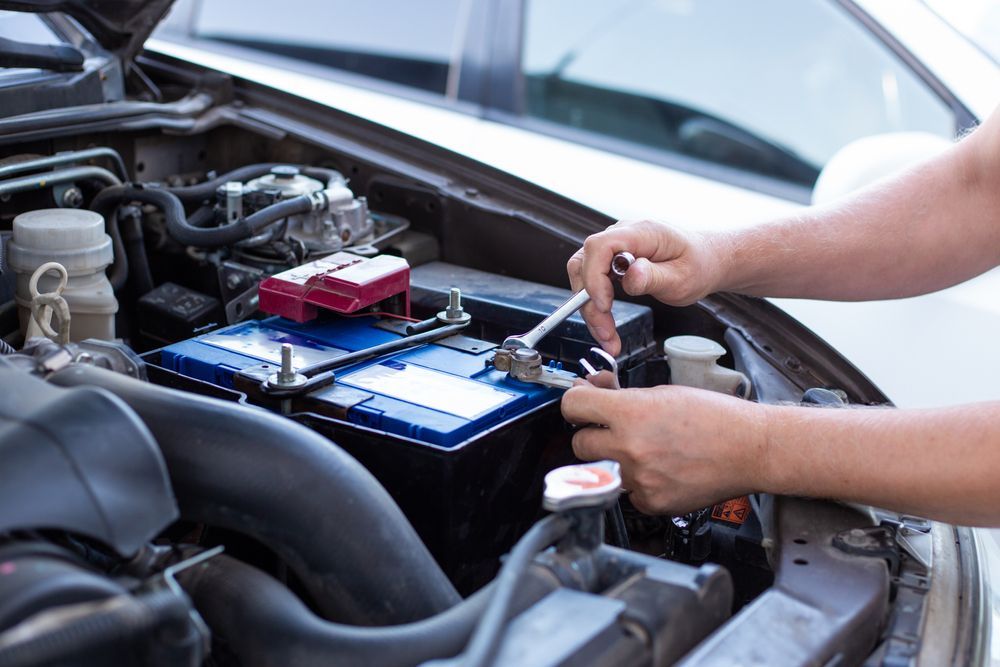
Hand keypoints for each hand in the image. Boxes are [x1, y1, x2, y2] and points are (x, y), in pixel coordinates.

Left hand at [560, 382, 767, 514]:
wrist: (751, 449)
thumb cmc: (716, 417)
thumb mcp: (664, 393)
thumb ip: (624, 397)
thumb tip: (595, 392)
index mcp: (630, 414)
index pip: (573, 407)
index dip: (575, 404)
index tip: (581, 406)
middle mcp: (629, 448)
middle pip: (579, 443)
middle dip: (592, 434)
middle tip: (613, 430)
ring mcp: (639, 479)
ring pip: (603, 470)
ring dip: (615, 460)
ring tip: (646, 451)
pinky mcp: (651, 502)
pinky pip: (628, 493)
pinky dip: (638, 483)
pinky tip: (661, 470)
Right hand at [567, 220, 726, 355]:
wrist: (706, 260)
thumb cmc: (698, 265)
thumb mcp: (683, 277)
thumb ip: (654, 277)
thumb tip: (630, 276)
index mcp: (642, 233)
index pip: (600, 246)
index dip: (594, 276)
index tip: (604, 305)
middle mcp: (624, 235)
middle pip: (585, 263)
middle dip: (589, 301)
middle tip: (605, 332)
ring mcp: (616, 247)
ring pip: (584, 275)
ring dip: (589, 308)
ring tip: (606, 335)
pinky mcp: (613, 260)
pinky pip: (593, 281)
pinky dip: (596, 305)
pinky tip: (606, 325)